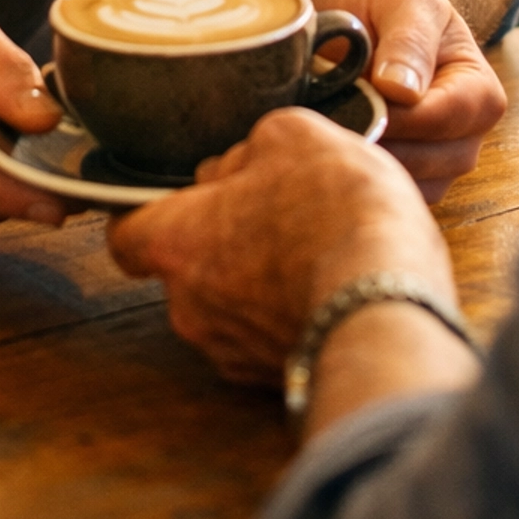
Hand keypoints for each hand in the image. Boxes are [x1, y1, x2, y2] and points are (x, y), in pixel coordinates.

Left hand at [109, 106, 452, 382]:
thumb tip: (243, 165)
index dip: (149, 213)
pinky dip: (291, 316)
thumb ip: (252, 148)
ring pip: (230, 307)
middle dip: (223, 243)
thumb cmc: (336, 215)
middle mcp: (190, 306)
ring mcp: (232, 351)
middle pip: (187, 267)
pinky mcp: (275, 381)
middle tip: (274, 213)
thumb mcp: (296, 136)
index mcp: (178, 241)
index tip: (177, 199)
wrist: (391, 305)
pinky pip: (269, 340)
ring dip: (260, 282)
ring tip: (315, 252)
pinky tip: (331, 289)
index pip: (127, 234)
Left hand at [314, 0, 505, 201]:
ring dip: (360, 158)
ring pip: (401, 183)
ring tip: (325, 127)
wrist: (368, 12)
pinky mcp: (406, 180)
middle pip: (424, 161)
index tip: (349, 100)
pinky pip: (381, 191)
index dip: (393, 115)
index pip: (440, 120)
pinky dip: (354, 174)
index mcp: (480, 93)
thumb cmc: (389, 1)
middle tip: (325, 117)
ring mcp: (439, 165)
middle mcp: (468, 137)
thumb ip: (407, 39)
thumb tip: (402, 91)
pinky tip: (329, 145)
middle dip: (373, 139)